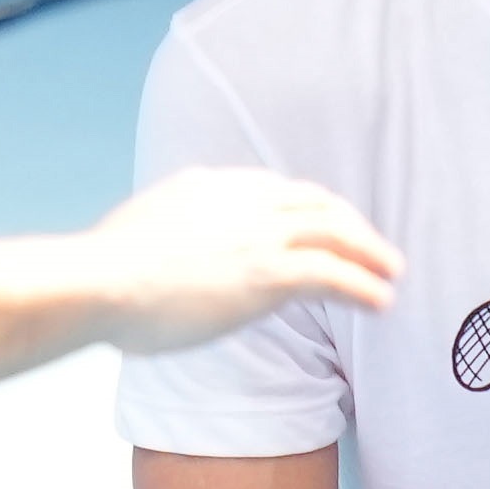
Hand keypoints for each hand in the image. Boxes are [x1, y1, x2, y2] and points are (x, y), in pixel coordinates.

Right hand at [82, 169, 399, 351]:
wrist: (97, 281)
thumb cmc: (101, 274)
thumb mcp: (138, 236)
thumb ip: (165, 236)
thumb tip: (159, 259)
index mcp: (210, 185)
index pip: (276, 190)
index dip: (307, 209)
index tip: (322, 226)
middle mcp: (242, 199)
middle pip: (315, 202)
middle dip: (349, 223)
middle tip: (372, 247)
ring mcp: (258, 233)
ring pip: (335, 231)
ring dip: (370, 252)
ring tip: (392, 274)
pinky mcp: (268, 271)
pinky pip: (333, 274)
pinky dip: (363, 286)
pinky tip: (381, 303)